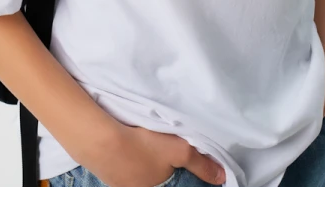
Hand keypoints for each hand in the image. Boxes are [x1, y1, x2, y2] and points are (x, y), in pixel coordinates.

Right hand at [81, 122, 226, 188]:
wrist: (102, 141)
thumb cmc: (143, 146)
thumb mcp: (180, 150)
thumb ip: (201, 163)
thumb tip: (222, 176)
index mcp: (157, 187)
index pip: (170, 174)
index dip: (172, 160)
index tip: (168, 145)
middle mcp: (139, 190)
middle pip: (153, 172)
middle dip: (154, 157)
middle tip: (153, 137)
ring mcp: (119, 183)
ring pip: (135, 166)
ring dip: (137, 153)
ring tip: (136, 135)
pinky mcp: (104, 171)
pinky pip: (117, 161)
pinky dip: (120, 151)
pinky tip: (120, 138)